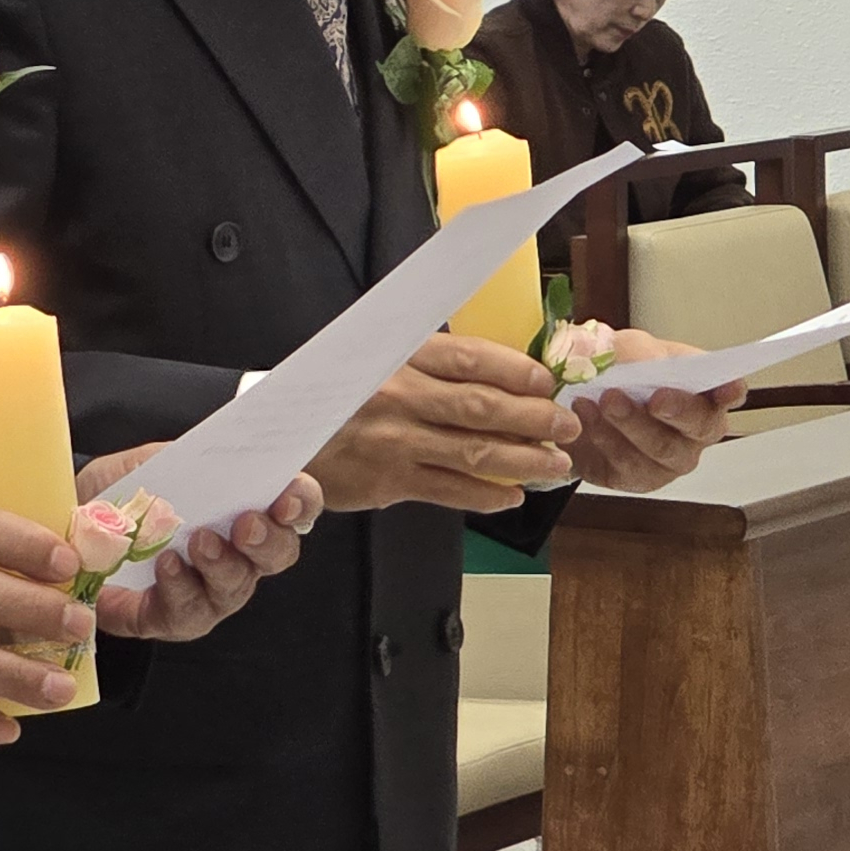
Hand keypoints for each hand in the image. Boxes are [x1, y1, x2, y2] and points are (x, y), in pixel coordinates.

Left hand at [71, 445, 316, 641]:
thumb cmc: (116, 492)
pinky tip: (167, 566)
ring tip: (200, 543)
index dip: (301, 501)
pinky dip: (180, 589)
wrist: (65, 525)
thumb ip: (175, 459)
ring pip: (236, 588)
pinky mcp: (170, 618)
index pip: (293, 506)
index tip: (287, 497)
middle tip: (247, 524)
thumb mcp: (142, 462)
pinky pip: (187, 614)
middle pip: (277, 555)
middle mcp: (236, 554)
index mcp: (243, 508)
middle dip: (268, 540)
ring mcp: (207, 591)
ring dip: (223, 565)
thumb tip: (206, 457)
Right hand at [305, 333, 579, 513]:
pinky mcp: (388, 480)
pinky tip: (512, 495)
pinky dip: (487, 495)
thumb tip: (502, 379)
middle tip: (568, 426)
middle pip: (481, 406)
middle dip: (534, 419)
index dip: (517, 371)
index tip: (549, 383)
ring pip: (474, 452)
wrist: (281, 433)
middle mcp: (398, 395)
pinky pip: (450, 490)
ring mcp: (394, 440)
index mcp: (399, 355)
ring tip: (556, 465)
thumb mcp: (379, 362)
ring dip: (523, 460)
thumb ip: (430, 367)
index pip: (471, 358)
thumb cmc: (341, 394)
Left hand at [561, 332, 741, 492]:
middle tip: (657, 399)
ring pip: (661, 448)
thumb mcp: (626, 350)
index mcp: (703, 392)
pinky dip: (604, 436)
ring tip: (606, 399)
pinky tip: (586, 414)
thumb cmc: (619, 374)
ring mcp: (669, 459)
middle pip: (701, 426)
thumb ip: (639, 351)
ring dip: (633, 423)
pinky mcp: (637, 478)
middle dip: (680, 410)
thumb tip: (647, 360)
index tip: (728, 389)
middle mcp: (695, 430)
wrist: (576, 404)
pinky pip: (626, 463)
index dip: (731, 391)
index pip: (729, 392)